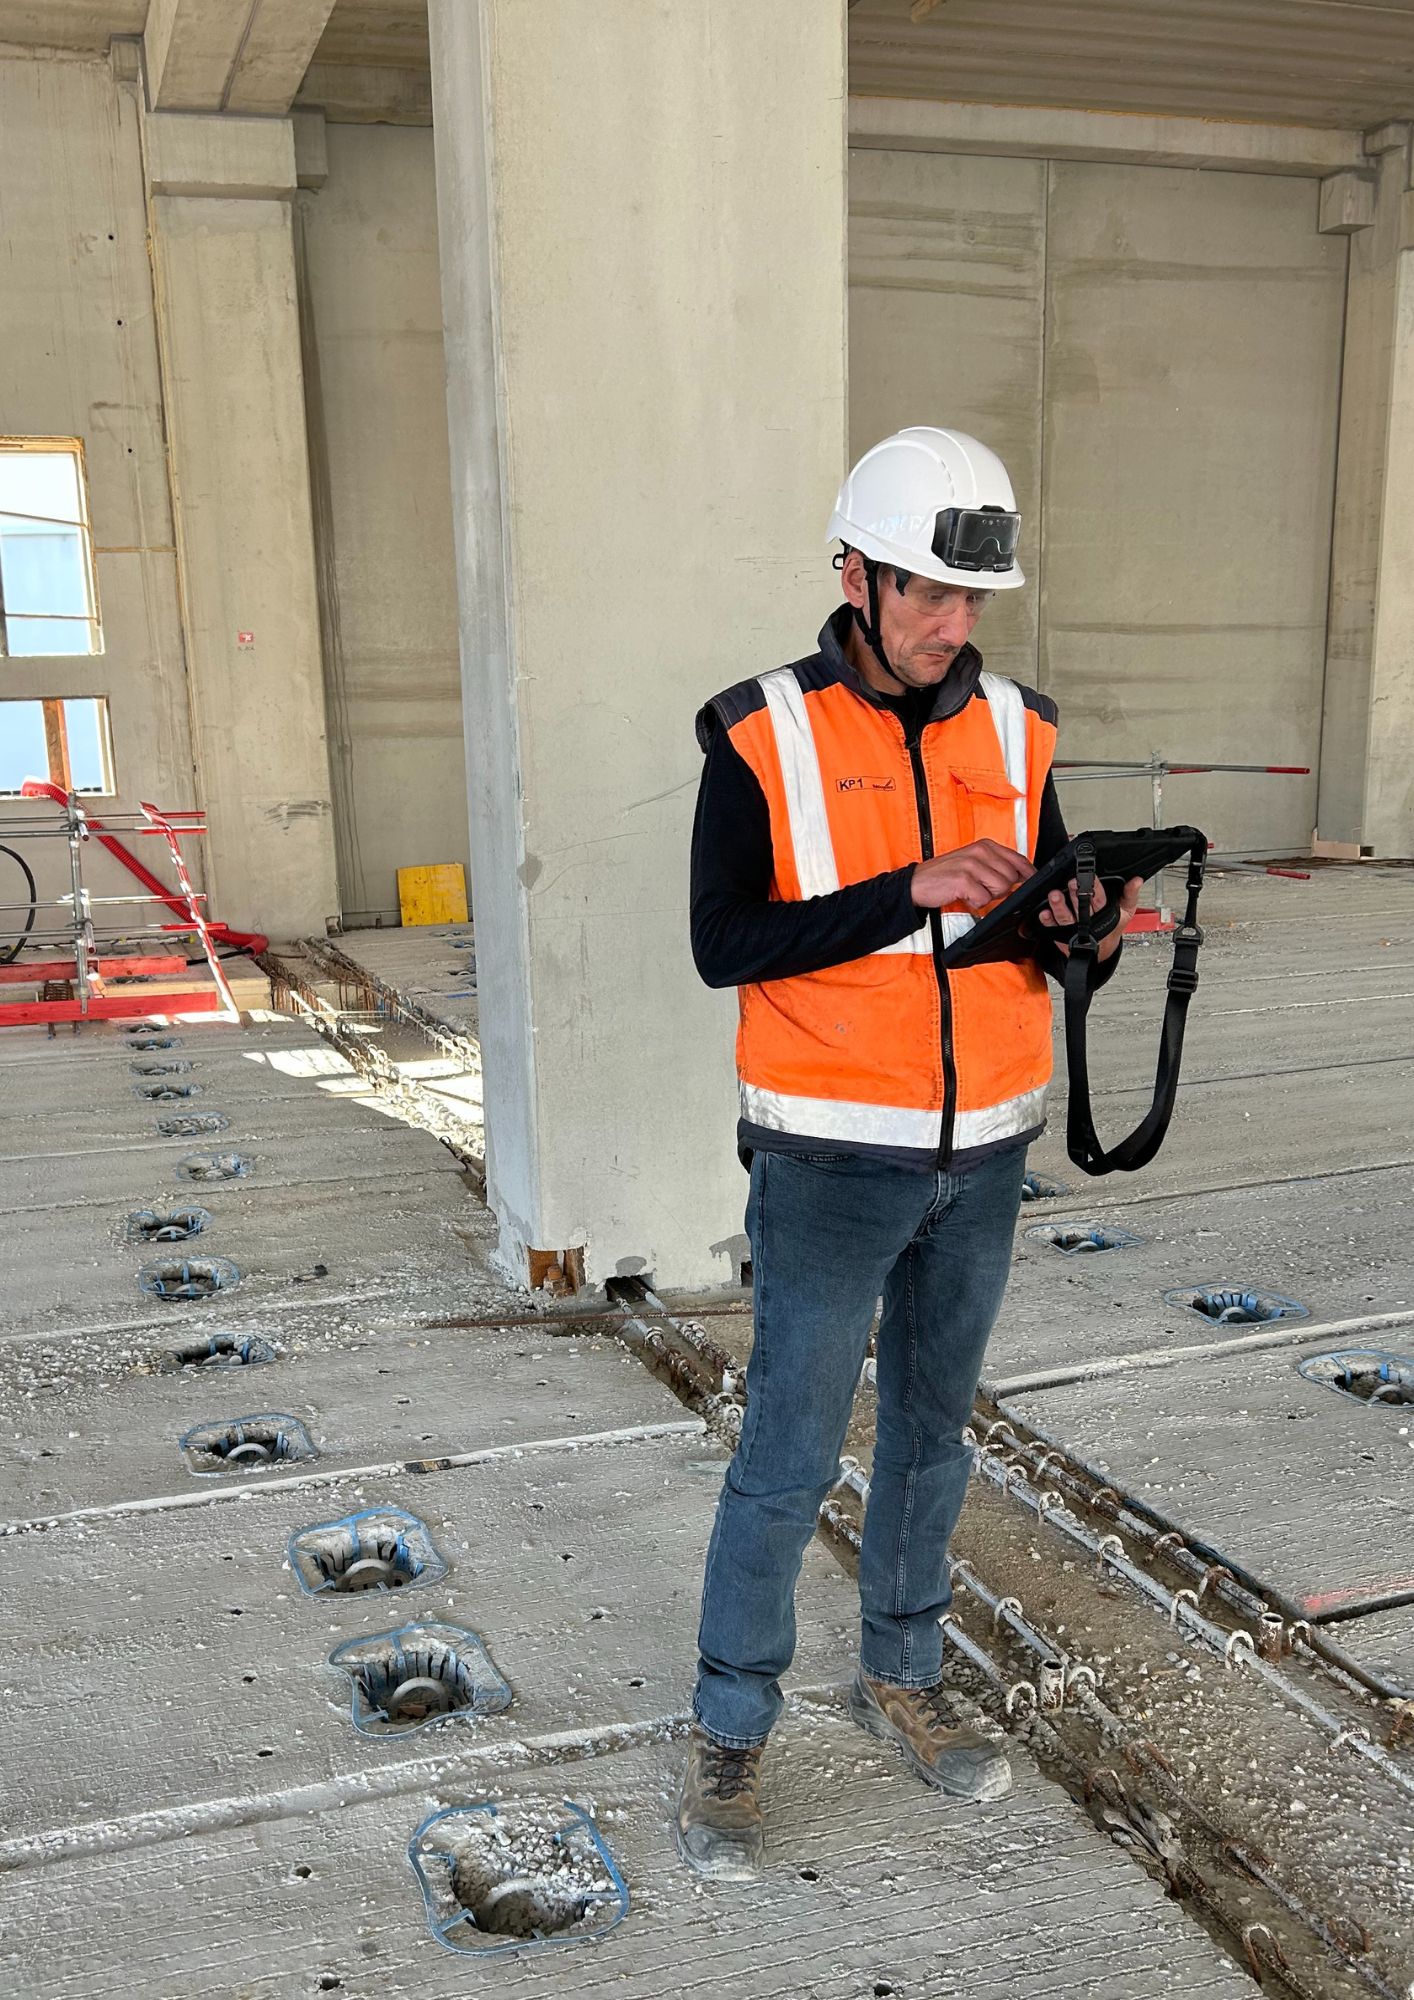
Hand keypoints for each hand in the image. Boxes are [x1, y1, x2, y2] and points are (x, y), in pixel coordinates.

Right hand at [910, 839, 1034, 911]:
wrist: (916, 883)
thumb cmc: (944, 875)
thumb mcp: (973, 864)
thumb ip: (996, 867)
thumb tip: (1020, 879)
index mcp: (985, 846)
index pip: (1018, 858)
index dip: (1028, 874)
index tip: (1030, 882)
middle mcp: (980, 852)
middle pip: (1012, 876)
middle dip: (1002, 888)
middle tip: (982, 888)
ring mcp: (971, 865)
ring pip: (1001, 888)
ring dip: (988, 896)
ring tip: (972, 891)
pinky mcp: (963, 880)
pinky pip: (984, 899)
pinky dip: (975, 903)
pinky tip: (964, 896)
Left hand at [1037, 874, 1144, 961]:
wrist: (1100, 953)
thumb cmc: (1112, 928)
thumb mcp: (1126, 912)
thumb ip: (1130, 895)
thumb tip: (1136, 880)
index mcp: (1105, 912)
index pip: (1101, 899)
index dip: (1096, 888)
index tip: (1091, 878)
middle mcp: (1088, 921)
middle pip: (1082, 907)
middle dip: (1076, 895)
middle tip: (1071, 883)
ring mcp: (1074, 929)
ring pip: (1066, 917)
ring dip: (1059, 906)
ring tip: (1054, 895)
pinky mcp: (1062, 935)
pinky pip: (1053, 928)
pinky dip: (1048, 921)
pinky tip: (1043, 913)